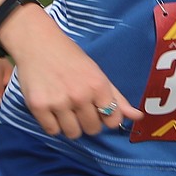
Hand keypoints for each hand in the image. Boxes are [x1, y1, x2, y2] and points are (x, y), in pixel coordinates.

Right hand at [10, 13, 141, 138]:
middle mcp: (80, 96)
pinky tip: (52, 108)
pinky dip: (53, 124)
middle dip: (88, 121)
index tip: (97, 109)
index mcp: (97, 85)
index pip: (113, 121)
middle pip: (92, 130)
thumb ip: (117, 97)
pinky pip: (52, 131)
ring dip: (70, 125)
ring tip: (65, 108)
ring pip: (72, 133)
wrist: (37, 42)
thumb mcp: (96, 73)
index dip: (106, 117)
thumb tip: (138, 117)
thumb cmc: (70, 56)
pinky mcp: (38, 107)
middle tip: (78, 106)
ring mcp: (58, 102)